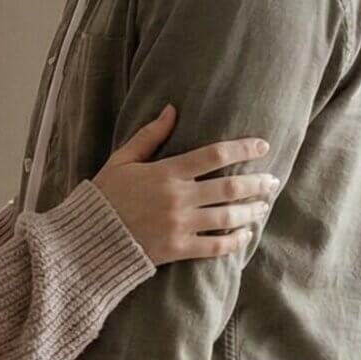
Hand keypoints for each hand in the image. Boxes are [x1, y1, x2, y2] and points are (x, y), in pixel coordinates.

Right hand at [90, 105, 279, 265]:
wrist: (87, 239)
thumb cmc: (104, 196)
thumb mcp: (121, 160)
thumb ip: (149, 136)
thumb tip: (173, 110)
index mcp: (166, 172)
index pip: (214, 155)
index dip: (242, 148)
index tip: (263, 145)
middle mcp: (178, 198)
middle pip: (229, 188)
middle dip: (256, 183)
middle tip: (273, 180)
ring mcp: (180, 225)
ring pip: (228, 217)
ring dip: (251, 210)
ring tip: (264, 205)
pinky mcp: (178, 249)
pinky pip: (215, 246)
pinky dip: (235, 241)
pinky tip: (245, 234)